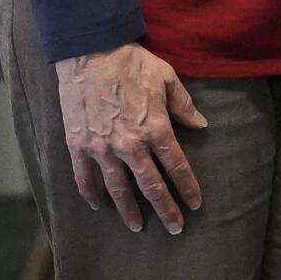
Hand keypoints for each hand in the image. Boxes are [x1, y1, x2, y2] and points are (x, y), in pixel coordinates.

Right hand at [55, 43, 206, 233]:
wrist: (91, 51)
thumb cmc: (132, 62)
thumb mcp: (167, 78)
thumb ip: (184, 105)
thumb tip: (202, 125)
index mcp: (155, 128)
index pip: (176, 165)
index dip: (187, 187)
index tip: (195, 203)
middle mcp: (130, 145)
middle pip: (150, 185)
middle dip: (165, 208)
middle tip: (175, 228)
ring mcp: (102, 148)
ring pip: (118, 189)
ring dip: (129, 210)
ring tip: (137, 227)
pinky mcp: (78, 145)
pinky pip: (84, 178)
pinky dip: (91, 194)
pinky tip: (98, 206)